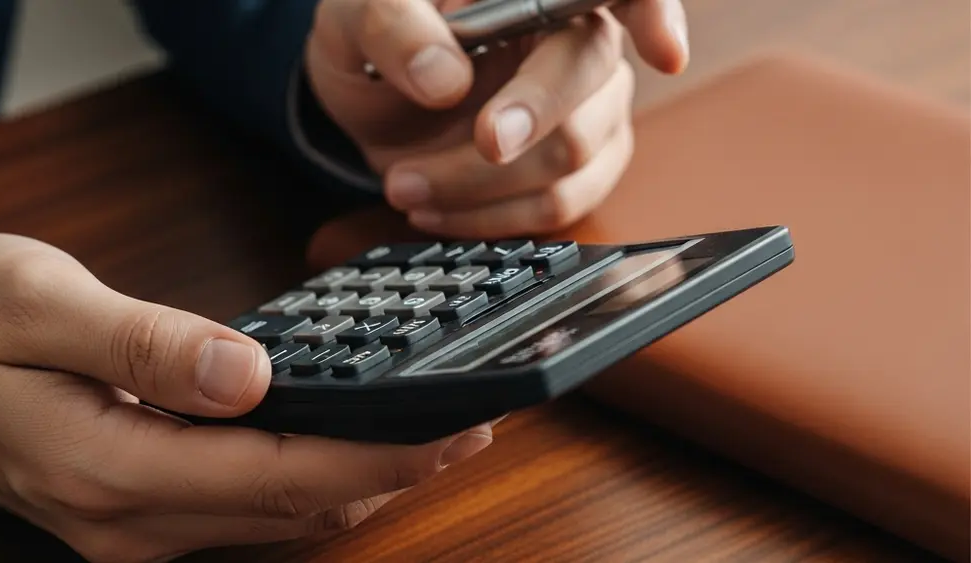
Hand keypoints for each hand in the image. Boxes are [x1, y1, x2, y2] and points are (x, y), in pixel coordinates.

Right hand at [0, 233, 492, 562]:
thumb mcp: (35, 302)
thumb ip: (143, 343)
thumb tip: (248, 375)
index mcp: (110, 467)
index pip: (282, 475)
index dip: (382, 457)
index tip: (458, 429)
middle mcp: (130, 519)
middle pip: (298, 507)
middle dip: (395, 472)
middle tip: (473, 424)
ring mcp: (134, 524)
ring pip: (282, 515)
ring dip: (363, 478)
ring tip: (434, 431)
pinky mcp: (140, 507)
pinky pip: (253, 504)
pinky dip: (315, 476)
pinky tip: (350, 440)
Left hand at [306, 0, 687, 238]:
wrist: (374, 102)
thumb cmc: (379, 41)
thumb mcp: (358, 17)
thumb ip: (395, 28)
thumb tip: (444, 78)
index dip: (656, 16)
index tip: (664, 52)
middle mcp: (582, 45)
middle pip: (587, 92)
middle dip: (520, 128)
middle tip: (464, 145)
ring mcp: (590, 112)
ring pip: (570, 163)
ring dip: (479, 188)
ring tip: (405, 186)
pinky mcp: (580, 171)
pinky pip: (560, 208)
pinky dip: (490, 219)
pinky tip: (436, 208)